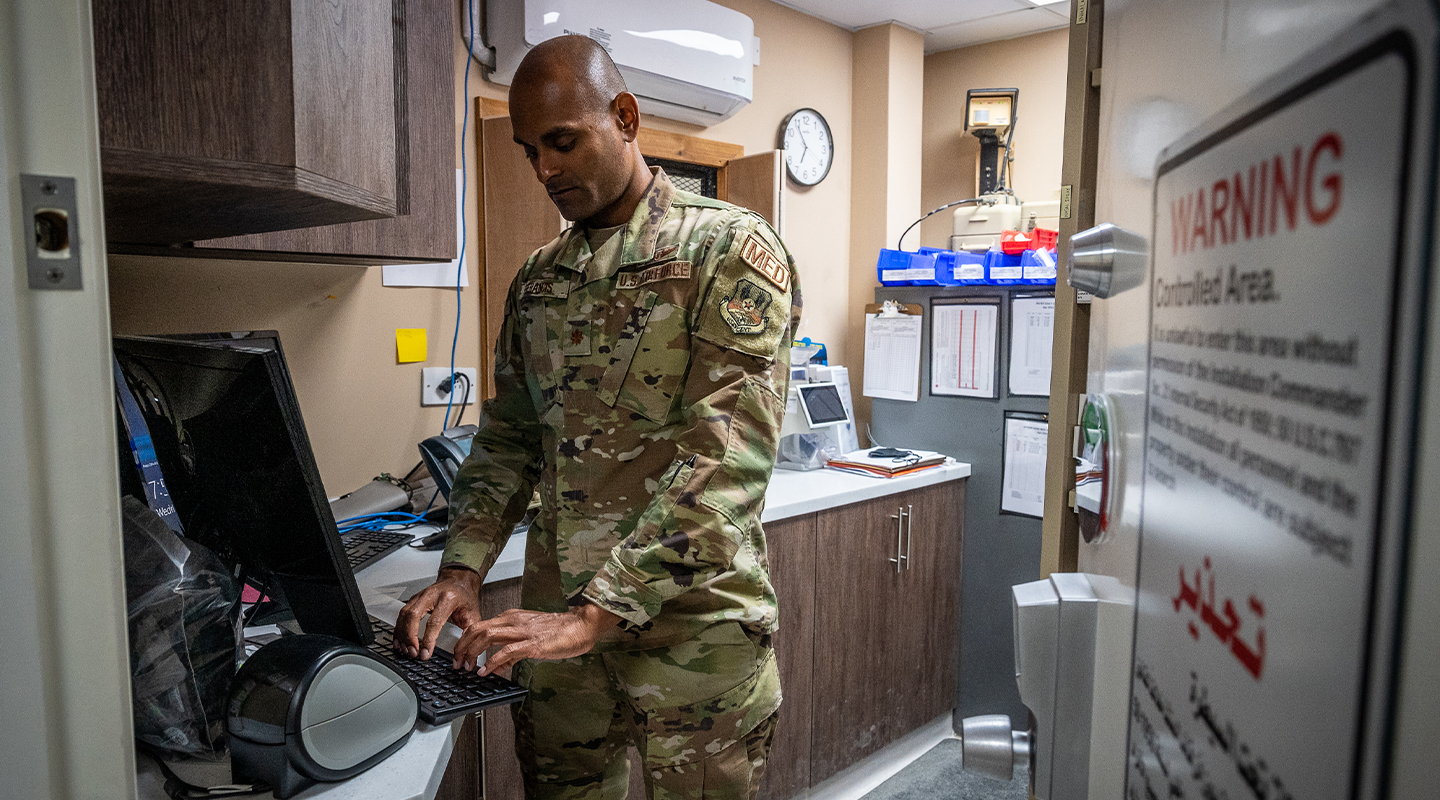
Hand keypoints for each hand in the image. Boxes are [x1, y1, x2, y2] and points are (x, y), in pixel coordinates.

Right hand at [395, 566, 482, 659]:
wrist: (459, 581)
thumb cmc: (464, 598)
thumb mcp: (472, 615)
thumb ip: (468, 634)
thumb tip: (463, 653)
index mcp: (447, 599)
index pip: (434, 622)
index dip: (428, 640)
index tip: (425, 654)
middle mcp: (431, 595)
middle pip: (413, 616)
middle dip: (410, 637)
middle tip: (412, 652)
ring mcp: (420, 596)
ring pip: (404, 614)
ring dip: (402, 634)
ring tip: (405, 650)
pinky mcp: (413, 599)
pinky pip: (401, 614)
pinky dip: (399, 629)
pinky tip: (399, 641)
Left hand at [453, 603, 620, 674]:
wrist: (581, 625)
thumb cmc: (559, 631)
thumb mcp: (530, 638)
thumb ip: (511, 652)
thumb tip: (496, 667)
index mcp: (511, 617)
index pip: (479, 625)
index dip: (464, 641)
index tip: (459, 655)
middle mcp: (513, 620)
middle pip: (476, 628)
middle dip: (461, 646)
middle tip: (457, 662)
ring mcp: (522, 631)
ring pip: (486, 636)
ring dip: (471, 652)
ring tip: (466, 667)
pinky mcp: (532, 643)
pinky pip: (506, 651)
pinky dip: (491, 662)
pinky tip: (486, 672)